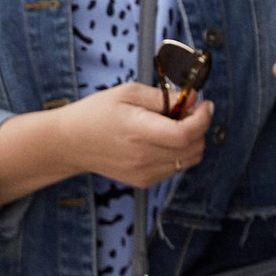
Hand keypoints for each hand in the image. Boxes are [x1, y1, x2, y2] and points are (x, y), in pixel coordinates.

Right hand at [0, 83, 212, 205]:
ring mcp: (144, 173)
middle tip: (188, 111)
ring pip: (189, 160)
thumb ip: (164, 97)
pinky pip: (176, 168)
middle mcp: (143, 157)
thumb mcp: (128, 93)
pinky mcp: (144, 181)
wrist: (70, 143)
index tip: (205, 104)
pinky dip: (179, 153)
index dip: (203, 118)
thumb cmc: (96, 113)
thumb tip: (192, 98)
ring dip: (191, 141)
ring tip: (173, 125)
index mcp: (138, 131)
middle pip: (193, 148)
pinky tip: (162, 139)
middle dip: (199, 127)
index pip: (186, 134)